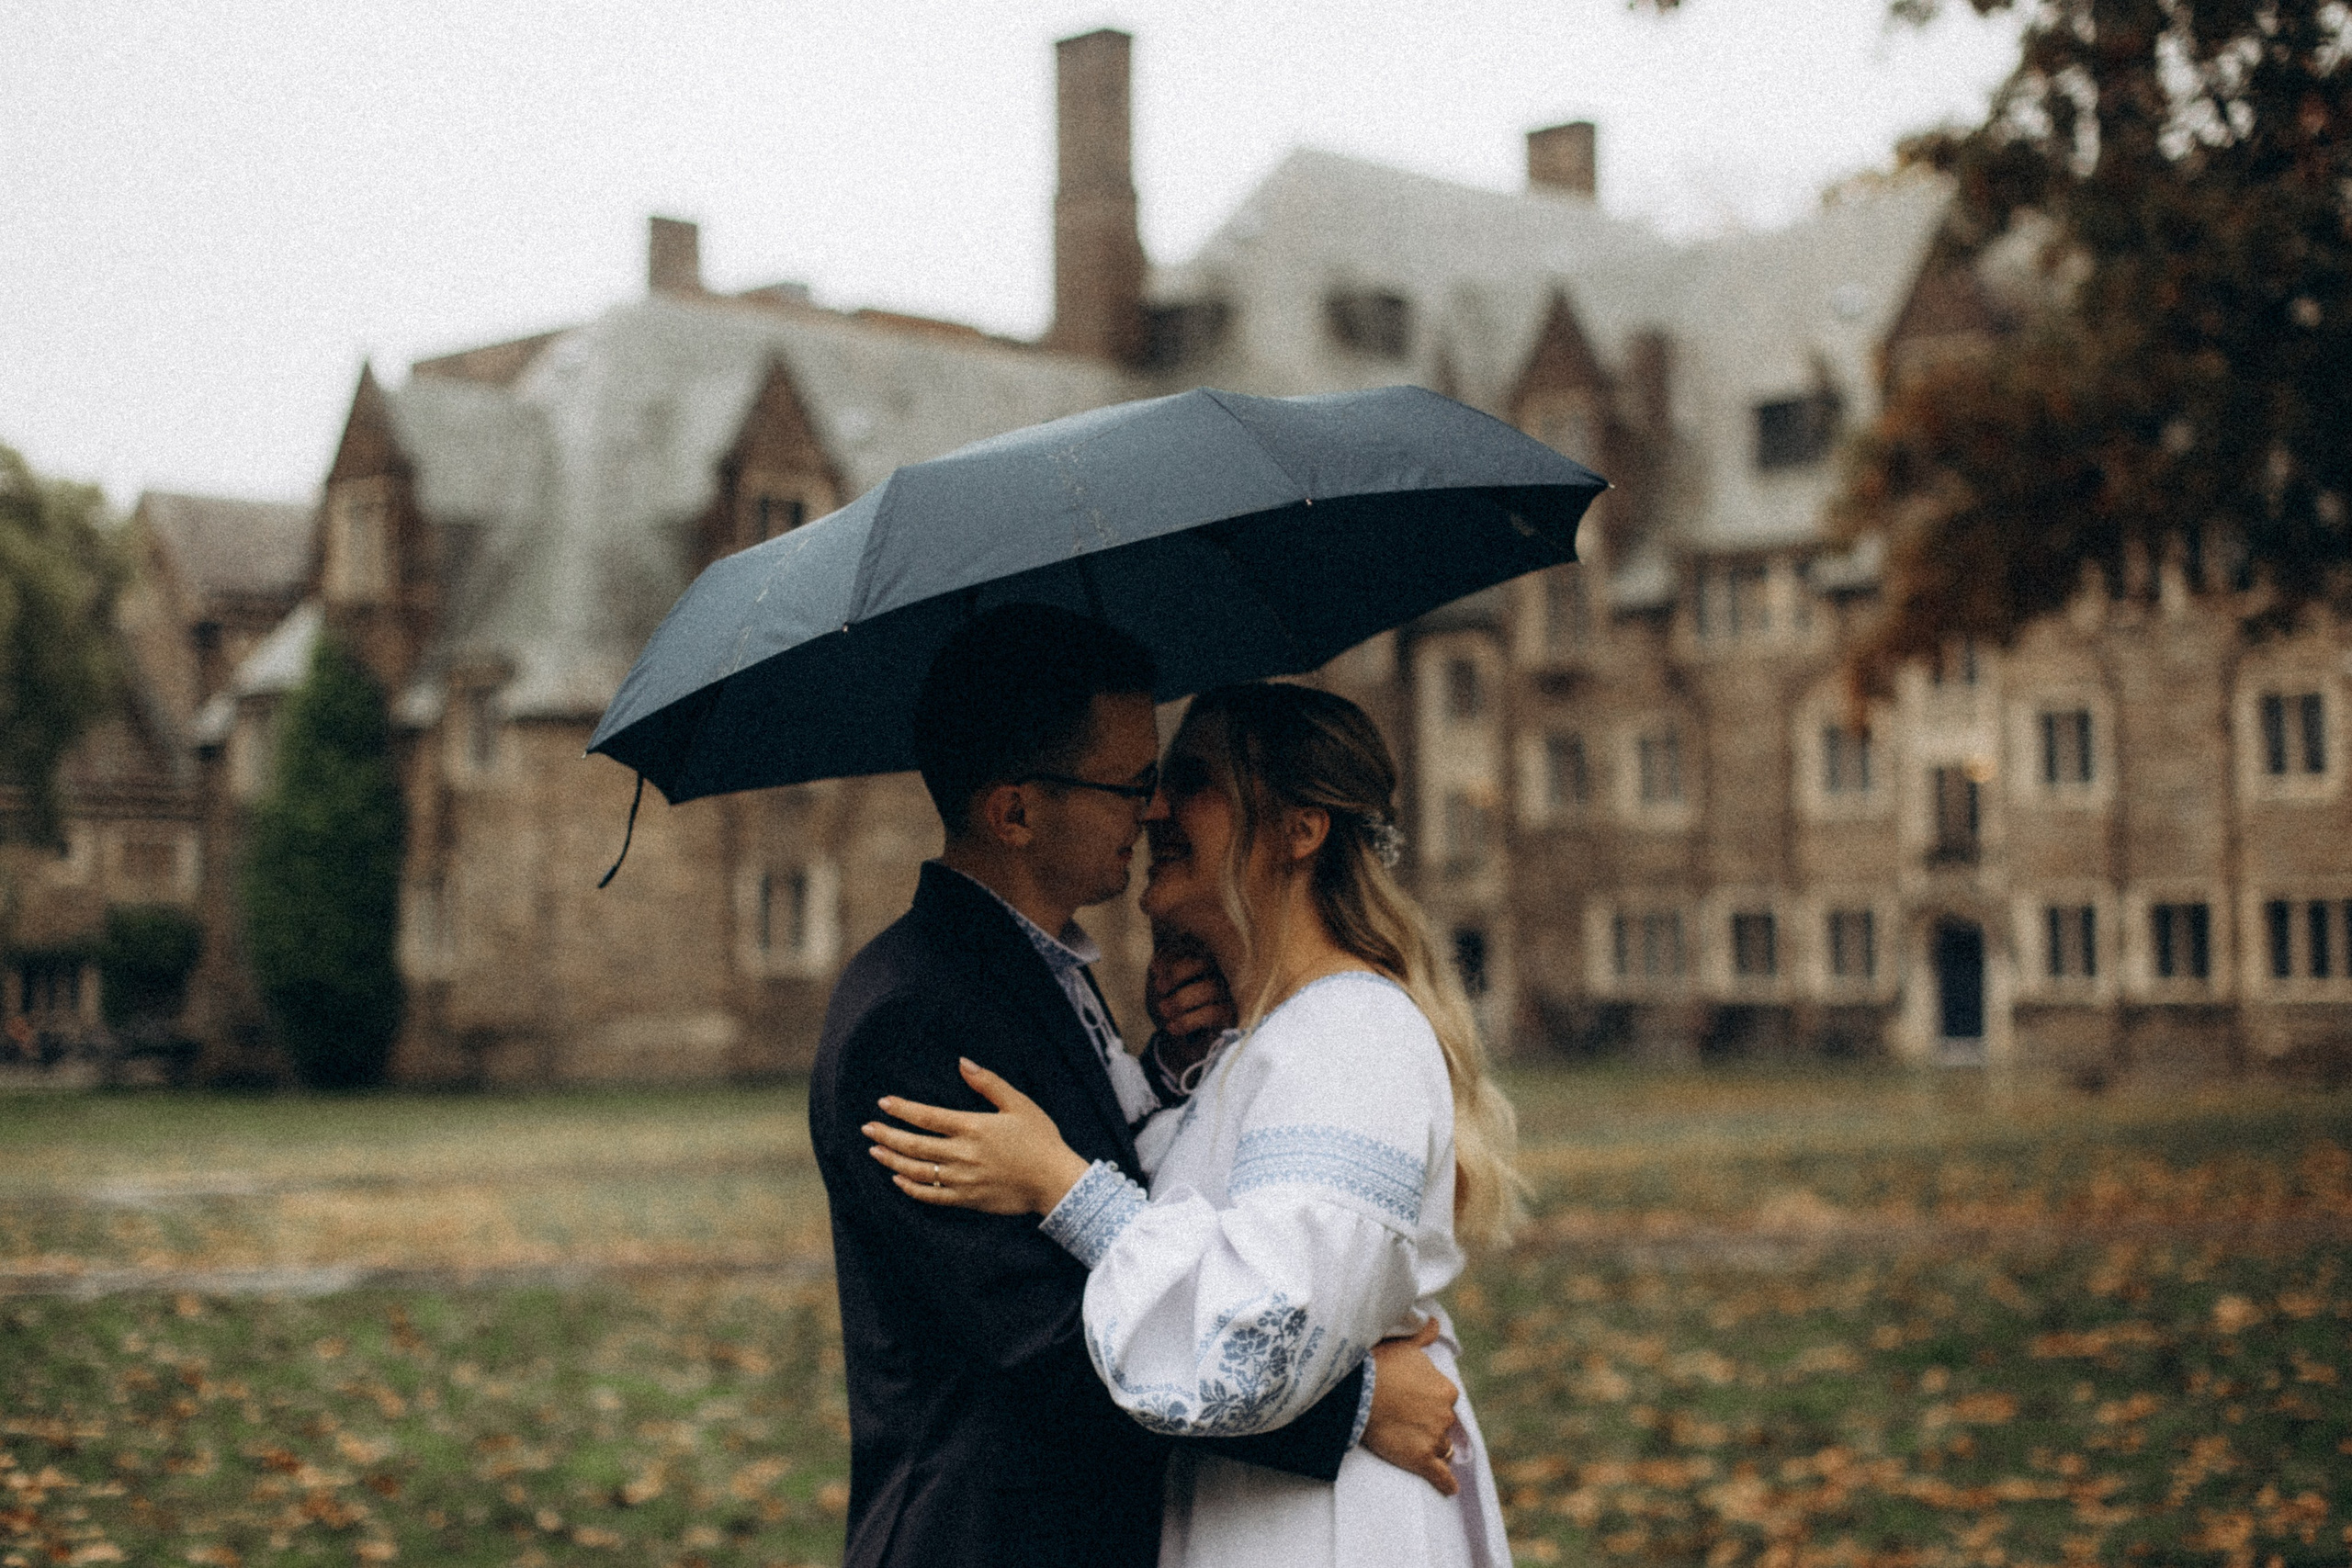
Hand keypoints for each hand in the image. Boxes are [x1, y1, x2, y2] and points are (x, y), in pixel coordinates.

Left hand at [864, 1059, 1092, 1215]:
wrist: (1055, 1181)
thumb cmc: (1040, 1139)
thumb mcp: (1019, 1103)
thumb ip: (988, 1083)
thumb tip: (962, 1062)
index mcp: (973, 1127)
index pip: (927, 1117)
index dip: (902, 1109)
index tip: (883, 1103)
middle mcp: (963, 1154)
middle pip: (914, 1145)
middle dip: (887, 1135)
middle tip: (867, 1129)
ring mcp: (963, 1179)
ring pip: (917, 1170)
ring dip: (892, 1160)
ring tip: (875, 1151)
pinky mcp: (967, 1199)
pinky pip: (931, 1196)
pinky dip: (911, 1188)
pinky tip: (898, 1179)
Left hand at [1145, 932, 1236, 1046]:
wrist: (1187, 1044)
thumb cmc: (1177, 1005)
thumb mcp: (1166, 982)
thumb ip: (1166, 961)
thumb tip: (1155, 938)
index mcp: (1210, 955)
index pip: (1195, 944)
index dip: (1173, 954)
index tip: (1153, 969)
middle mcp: (1226, 970)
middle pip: (1207, 960)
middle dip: (1177, 973)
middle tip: (1159, 988)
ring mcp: (1233, 993)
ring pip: (1211, 987)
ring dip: (1181, 1000)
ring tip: (1163, 1011)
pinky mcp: (1235, 1017)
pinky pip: (1214, 1013)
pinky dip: (1188, 1020)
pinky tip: (1172, 1027)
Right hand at [1362, 1319, 1461, 1496]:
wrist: (1358, 1392)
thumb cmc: (1379, 1365)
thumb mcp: (1405, 1345)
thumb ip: (1424, 1335)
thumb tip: (1435, 1323)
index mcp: (1446, 1389)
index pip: (1445, 1401)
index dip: (1429, 1403)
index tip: (1413, 1402)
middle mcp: (1446, 1415)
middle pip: (1444, 1425)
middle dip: (1430, 1425)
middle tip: (1408, 1422)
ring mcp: (1435, 1438)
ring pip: (1443, 1449)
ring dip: (1433, 1448)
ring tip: (1415, 1446)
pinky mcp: (1422, 1460)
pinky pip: (1442, 1476)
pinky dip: (1447, 1483)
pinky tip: (1450, 1489)